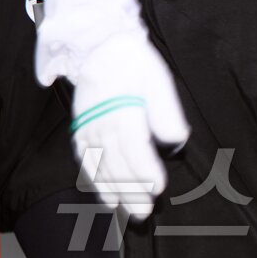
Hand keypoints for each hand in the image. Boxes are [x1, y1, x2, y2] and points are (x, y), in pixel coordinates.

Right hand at [70, 35, 188, 219]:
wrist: (98, 45)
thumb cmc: (132, 62)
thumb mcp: (157, 78)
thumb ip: (165, 110)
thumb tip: (175, 139)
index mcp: (122, 106)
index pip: (133, 144)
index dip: (143, 168)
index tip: (156, 187)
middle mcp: (101, 119)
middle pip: (115, 159)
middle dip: (129, 188)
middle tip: (142, 212)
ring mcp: (88, 125)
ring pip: (99, 162)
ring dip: (111, 188)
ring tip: (124, 209)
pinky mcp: (81, 127)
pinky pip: (84, 156)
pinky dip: (93, 177)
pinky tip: (103, 193)